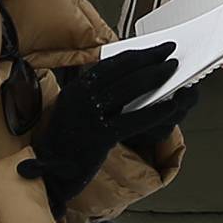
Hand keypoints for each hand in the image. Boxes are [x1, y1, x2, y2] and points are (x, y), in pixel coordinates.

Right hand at [19, 43, 190, 211]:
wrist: (49, 173)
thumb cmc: (66, 143)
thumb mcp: (75, 110)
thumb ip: (97, 95)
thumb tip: (131, 82)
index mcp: (77, 88)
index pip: (111, 63)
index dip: (137, 54)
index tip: (154, 49)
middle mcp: (82, 96)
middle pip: (124, 71)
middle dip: (151, 59)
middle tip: (170, 53)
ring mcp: (90, 115)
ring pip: (130, 89)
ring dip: (156, 77)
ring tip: (173, 71)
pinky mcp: (100, 136)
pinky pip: (134, 120)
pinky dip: (155, 111)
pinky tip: (170, 106)